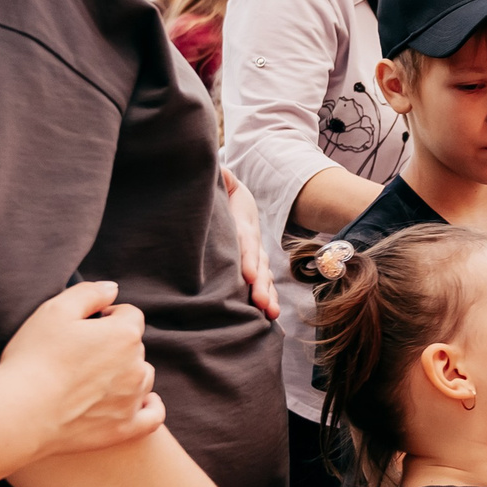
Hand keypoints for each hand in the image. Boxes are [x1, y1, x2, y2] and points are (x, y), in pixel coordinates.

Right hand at [0, 282, 163, 458]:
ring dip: (126, 373)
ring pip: (142, 378)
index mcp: (124, 335)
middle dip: (113, 345)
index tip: (84, 327)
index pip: (129, 315)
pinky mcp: (124, 429)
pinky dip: (150, 406)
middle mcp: (136, 367)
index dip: (107, 316)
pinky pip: (153, 416)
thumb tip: (112, 289)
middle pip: (135, 347)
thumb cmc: (33, 358)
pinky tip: (141, 402)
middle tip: (79, 355)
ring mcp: (132, 401)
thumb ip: (88, 293)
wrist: (18, 413)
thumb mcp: (54, 311)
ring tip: (92, 380)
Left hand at [221, 171, 278, 319]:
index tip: (250, 276)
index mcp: (243, 222)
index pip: (247, 242)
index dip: (249, 258)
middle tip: (261, 303)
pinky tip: (269, 317)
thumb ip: (220, 176)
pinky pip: (263, 284)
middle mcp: (253, 241)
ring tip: (269, 313)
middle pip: (259, 265)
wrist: (236, 197)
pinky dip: (268, 299)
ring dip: (268, 295)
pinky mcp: (254, 266)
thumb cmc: (223, 191)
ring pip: (264, 277)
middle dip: (262, 285)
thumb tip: (217, 169)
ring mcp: (256, 255)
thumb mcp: (223, 180)